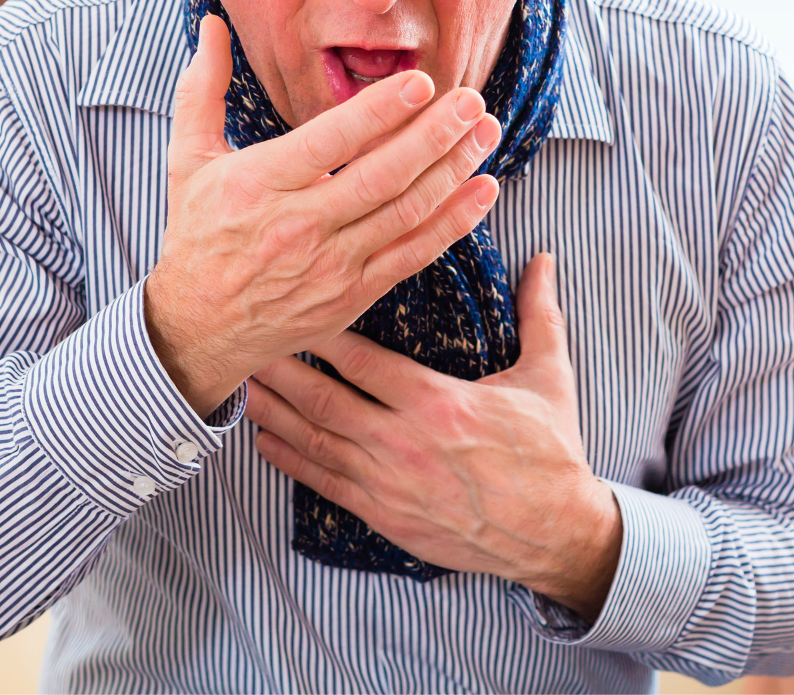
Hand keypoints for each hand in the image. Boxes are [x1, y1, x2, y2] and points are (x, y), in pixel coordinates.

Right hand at [145, 15, 504, 414]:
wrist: (198, 327)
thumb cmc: (198, 233)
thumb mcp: (188, 159)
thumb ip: (202, 88)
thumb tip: (211, 23)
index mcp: (259, 184)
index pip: (329, 142)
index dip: (379, 112)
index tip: (421, 83)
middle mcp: (298, 226)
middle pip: (380, 177)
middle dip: (433, 136)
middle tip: (471, 101)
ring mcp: (330, 265)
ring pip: (404, 213)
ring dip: (452, 171)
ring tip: (485, 132)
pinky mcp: (354, 294)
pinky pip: (413, 255)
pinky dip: (453, 223)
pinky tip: (482, 191)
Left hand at [245, 252, 622, 621]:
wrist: (555, 534)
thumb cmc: (550, 455)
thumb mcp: (549, 377)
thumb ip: (538, 314)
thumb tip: (542, 259)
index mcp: (438, 402)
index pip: (363, 359)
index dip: (321, 332)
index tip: (292, 305)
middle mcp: (404, 441)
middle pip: (324, 399)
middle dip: (280, 368)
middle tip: (244, 339)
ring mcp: (389, 482)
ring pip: (316, 441)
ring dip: (274, 411)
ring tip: (239, 384)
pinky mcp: (385, 515)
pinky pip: (325, 484)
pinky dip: (290, 461)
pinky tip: (264, 441)